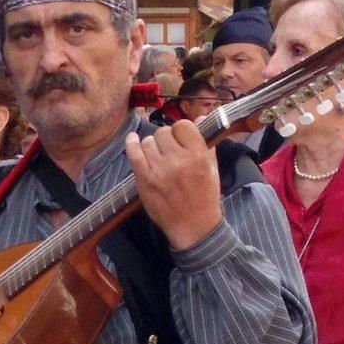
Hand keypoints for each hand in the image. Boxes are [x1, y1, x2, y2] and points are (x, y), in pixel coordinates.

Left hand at [125, 120, 221, 249]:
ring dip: (152, 146)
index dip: (180, 130)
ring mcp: (159, 170)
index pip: (183, 125)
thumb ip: (206, 143)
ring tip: (158, 157)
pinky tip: (132, 139)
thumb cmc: (204, 197)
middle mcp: (179, 160)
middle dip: (166, 139)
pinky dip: (131, 144)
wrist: (193, 226)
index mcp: (198, 155)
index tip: (180, 138)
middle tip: (169, 151)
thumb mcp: (212, 168)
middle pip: (163, 132)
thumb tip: (201, 117)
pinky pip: (133, 153)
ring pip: (148, 141)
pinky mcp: (144, 180)